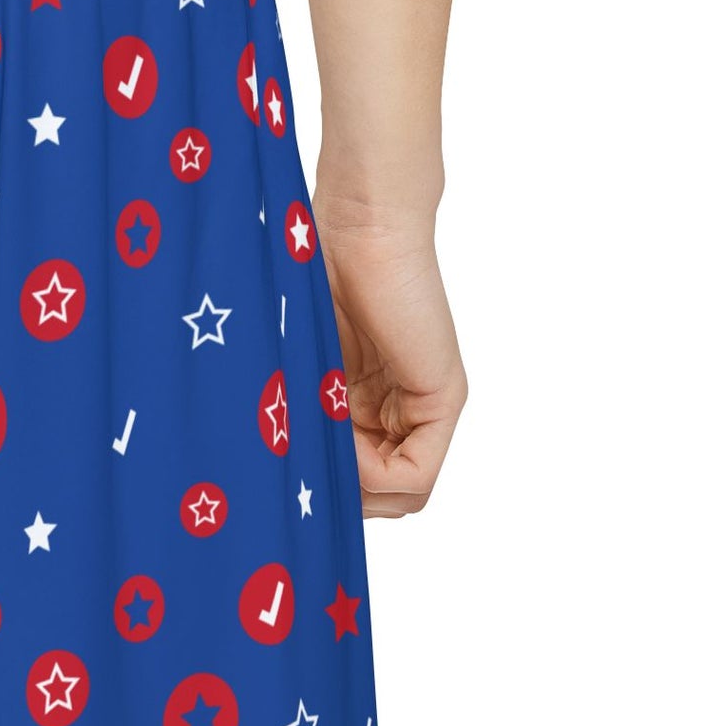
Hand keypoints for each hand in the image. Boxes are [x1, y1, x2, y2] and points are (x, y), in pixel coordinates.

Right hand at [309, 200, 465, 518]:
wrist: (355, 227)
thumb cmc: (310, 279)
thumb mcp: (292, 368)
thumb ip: (297, 416)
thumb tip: (282, 482)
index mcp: (363, 404)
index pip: (360, 484)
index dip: (324, 490)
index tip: (286, 470)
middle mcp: (399, 412)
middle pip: (381, 497)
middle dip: (338, 494)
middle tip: (300, 466)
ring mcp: (423, 408)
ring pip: (400, 495)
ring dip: (354, 486)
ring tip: (318, 443)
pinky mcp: (442, 399)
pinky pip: (417, 475)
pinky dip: (374, 476)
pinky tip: (342, 441)